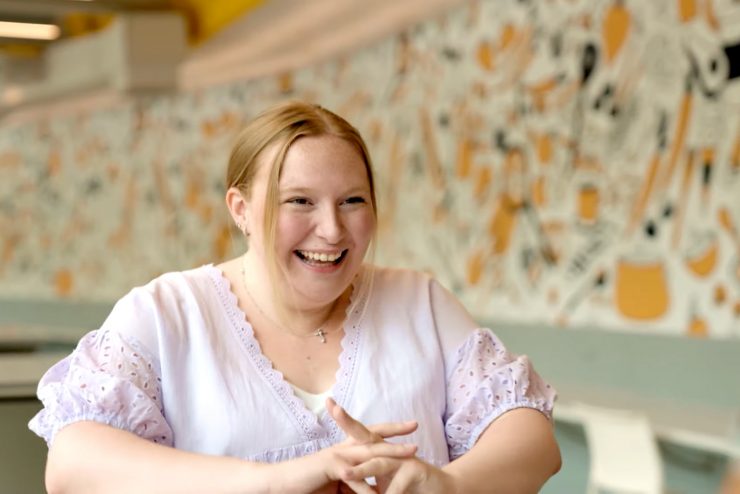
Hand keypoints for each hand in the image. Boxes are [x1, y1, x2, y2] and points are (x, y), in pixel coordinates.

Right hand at [287, 439, 415, 493]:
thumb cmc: (307, 485)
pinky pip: (355, 477)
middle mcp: (342, 448)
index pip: (370, 436)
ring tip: (412, 452)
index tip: (408, 427)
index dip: (388, 431)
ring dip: (392, 452)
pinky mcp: (330, 467)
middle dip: (396, 432)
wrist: (280, 484)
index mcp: (345, 450)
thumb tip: (371, 489)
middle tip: (416, 426)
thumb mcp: (337, 484)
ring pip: (370, 452)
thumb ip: (353, 483)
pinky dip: (368, 488)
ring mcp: (337, 455)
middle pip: (374, 436)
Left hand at [327, 399, 455, 493]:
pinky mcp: (415, 471)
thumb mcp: (383, 481)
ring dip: (361, 470)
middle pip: (366, 434)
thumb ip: (366, 477)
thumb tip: (342, 478)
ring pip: (379, 462)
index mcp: (379, 450)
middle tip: (335, 410)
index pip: (359, 433)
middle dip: (348, 422)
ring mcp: (404, 458)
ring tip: (345, 474)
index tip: (328, 402)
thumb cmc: (408, 486)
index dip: (344, 419)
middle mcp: (390, 450)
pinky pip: (398, 484)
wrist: (441, 490)